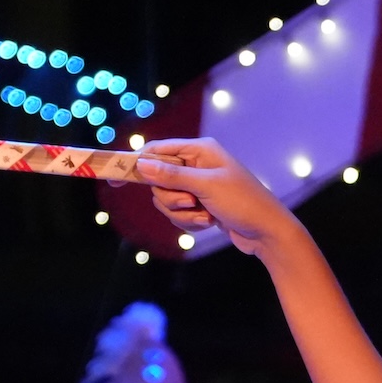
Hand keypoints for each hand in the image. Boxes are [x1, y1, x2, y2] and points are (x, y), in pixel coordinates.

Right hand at [134, 139, 300, 256]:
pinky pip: (179, 213)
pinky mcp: (200, 204)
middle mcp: (197, 163)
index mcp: (199, 149)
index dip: (135, 163)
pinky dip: (190, 221)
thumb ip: (172, 176)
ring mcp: (197, 185)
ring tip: (205, 215)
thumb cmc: (244, 203)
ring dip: (181, 213)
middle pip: (157, 179)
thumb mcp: (206, 187)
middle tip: (191, 202)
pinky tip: (209, 222)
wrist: (268, 233)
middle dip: (171, 197)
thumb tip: (141, 165)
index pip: (157, 150)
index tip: (113, 178)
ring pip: (166, 199)